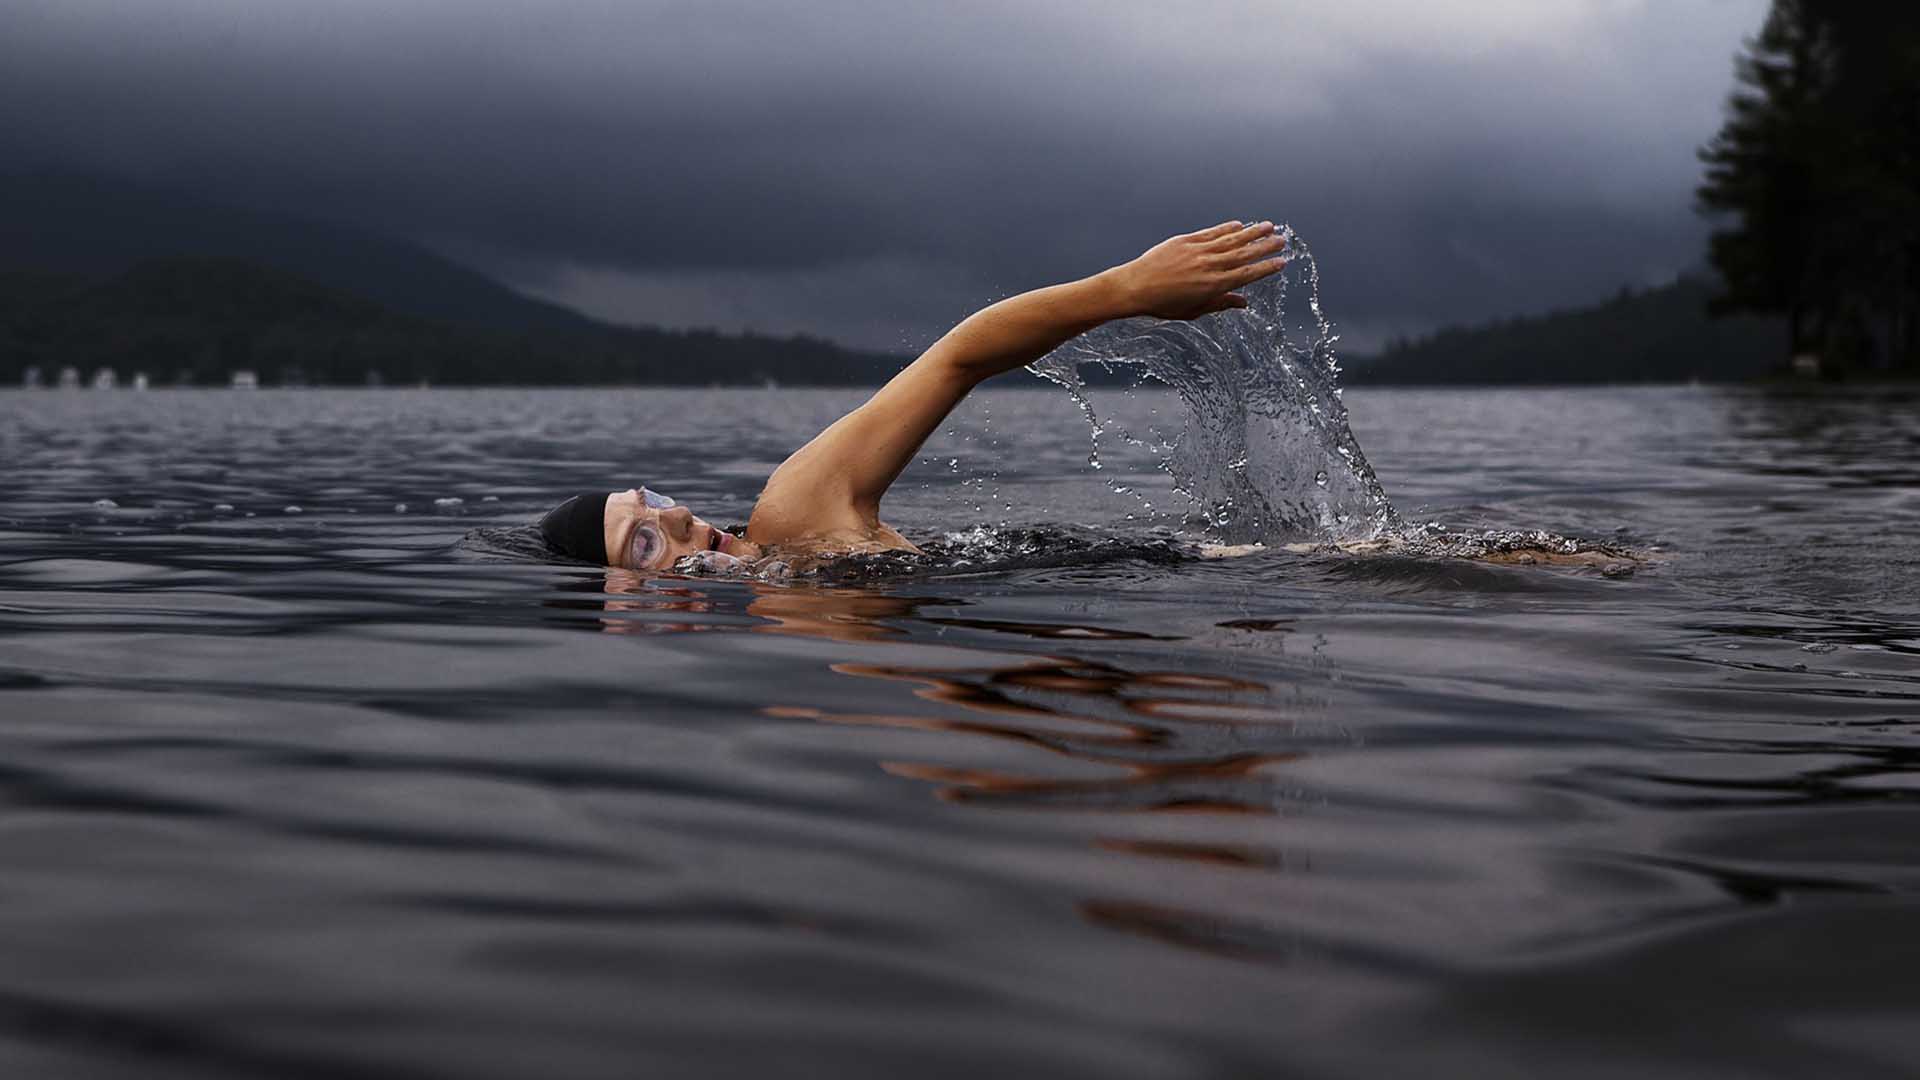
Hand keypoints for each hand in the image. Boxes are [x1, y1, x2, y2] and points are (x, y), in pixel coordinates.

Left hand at [1106, 220, 1287, 320]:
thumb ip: (1220, 304)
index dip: (1266, 268)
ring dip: (1252, 233)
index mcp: (1213, 286)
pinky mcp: (1186, 241)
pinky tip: (1239, 225)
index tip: (1282, 262)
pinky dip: (1227, 228)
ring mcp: (1198, 251)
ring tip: (1269, 226)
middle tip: (1283, 240)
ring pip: (1231, 240)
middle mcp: (1209, 266)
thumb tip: (1243, 303)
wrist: (1135, 287)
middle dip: (1265, 247)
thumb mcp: (1194, 310)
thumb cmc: (1163, 304)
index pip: (1247, 275)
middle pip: (1244, 254)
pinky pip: (1212, 233)